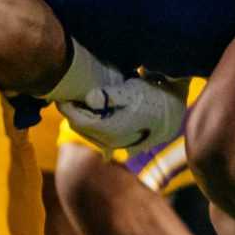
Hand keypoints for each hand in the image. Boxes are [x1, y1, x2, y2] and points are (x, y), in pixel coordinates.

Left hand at [58, 73, 185, 152]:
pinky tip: (92, 113)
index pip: (79, 122)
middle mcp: (113, 141)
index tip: (58, 95)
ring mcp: (119, 144)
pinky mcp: (125, 142)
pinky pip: (101, 135)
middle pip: (82, 130)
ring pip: (91, 134)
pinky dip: (93, 125)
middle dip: (72, 114)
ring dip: (83, 119)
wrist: (176, 107)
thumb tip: (89, 98)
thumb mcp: (132, 90)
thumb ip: (109, 95)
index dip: (67, 108)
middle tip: (63, 98)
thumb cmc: (155, 95)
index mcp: (111, 130)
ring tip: (76, 104)